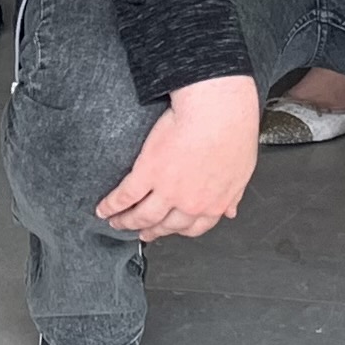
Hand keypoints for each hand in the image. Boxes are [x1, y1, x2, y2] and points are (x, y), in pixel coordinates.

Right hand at [96, 73, 262, 237]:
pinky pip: (125, 196)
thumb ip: (233, 195)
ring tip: (116, 222)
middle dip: (150, 231)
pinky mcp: (148, 172)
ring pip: (142, 215)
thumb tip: (230, 211)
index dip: (177, 231)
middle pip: (165, 225)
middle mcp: (189, 202)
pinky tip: (103, 209)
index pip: (193, 227)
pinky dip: (111, 205)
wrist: (217, 111)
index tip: (168, 230)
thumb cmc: (233, 132)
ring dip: (127, 222)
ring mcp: (167, 190)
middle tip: (141, 234)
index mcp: (213, 202)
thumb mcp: (241, 170)